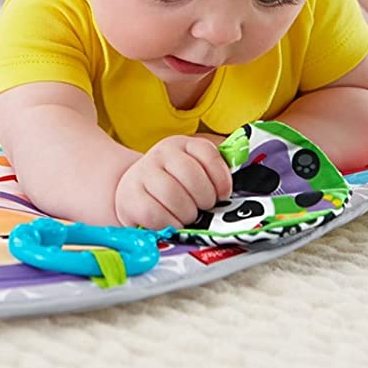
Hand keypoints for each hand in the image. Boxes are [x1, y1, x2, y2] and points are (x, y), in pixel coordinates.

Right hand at [114, 136, 232, 229]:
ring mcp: (142, 173)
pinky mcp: (129, 197)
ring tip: (187, 217)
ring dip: (187, 213)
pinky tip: (172, 223)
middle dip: (204, 199)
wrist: (132, 191)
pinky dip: (169, 223)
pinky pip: (155, 213)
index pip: (207, 153)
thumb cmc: (171, 186)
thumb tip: (237, 175)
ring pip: (174, 195)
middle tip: (203, 208)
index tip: (223, 194)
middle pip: (192, 176)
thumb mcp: (191, 172)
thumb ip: (213, 172)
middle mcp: (161, 154)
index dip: (221, 177)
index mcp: (181, 144)